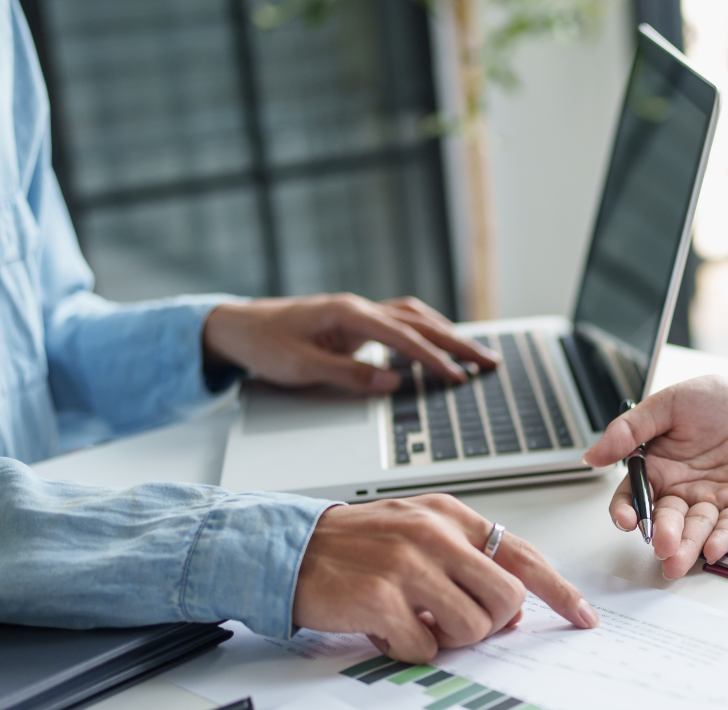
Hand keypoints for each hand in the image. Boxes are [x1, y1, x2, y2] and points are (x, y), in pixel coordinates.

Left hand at [202, 294, 498, 394]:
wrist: (237, 327)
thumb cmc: (264, 345)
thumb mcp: (300, 367)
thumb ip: (348, 375)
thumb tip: (392, 382)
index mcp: (347, 314)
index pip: (402, 337)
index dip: (433, 359)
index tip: (458, 376)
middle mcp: (358, 308)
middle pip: (419, 322)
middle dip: (457, 342)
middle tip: (490, 362)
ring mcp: (358, 313)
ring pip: (415, 318)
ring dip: (447, 334)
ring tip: (475, 354)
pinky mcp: (356, 322)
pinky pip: (401, 323)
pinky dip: (426, 332)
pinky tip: (440, 343)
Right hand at [292, 495, 597, 663]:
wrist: (288, 549)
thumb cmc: (356, 548)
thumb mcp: (418, 533)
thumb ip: (467, 560)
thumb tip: (514, 608)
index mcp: (450, 516)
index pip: (524, 555)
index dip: (560, 592)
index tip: (583, 617)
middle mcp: (434, 534)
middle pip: (507, 599)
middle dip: (490, 625)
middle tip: (455, 623)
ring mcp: (408, 565)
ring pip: (473, 627)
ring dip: (448, 639)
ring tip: (415, 622)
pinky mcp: (381, 598)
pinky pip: (425, 648)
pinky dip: (409, 650)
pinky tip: (385, 630)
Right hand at [582, 375, 727, 578]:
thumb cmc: (715, 399)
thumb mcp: (667, 404)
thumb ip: (629, 430)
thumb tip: (592, 455)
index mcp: (658, 468)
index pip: (634, 498)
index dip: (627, 511)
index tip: (627, 520)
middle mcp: (682, 490)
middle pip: (666, 520)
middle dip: (663, 535)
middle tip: (662, 545)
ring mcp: (712, 500)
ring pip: (696, 529)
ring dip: (687, 546)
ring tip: (678, 560)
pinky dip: (722, 539)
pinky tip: (712, 550)